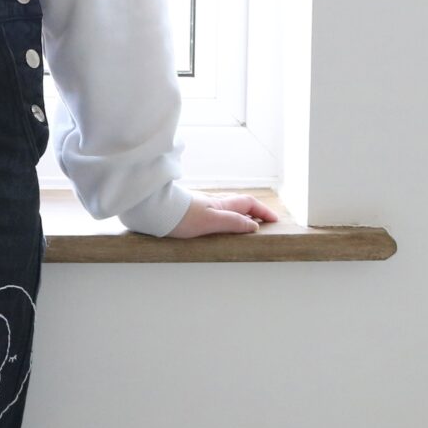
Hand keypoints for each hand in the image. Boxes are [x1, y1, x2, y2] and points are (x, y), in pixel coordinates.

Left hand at [163, 190, 277, 237]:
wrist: (152, 210)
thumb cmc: (179, 216)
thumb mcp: (210, 222)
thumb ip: (232, 222)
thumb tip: (253, 225)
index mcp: (220, 205)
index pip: (248, 203)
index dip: (263, 211)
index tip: (275, 220)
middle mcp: (212, 202)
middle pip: (238, 203)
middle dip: (254, 211)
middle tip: (264, 222)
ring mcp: (201, 205)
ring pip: (226, 207)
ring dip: (239, 213)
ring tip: (246, 224)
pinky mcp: (190, 211)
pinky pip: (214, 212)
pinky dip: (225, 216)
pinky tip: (219, 223)